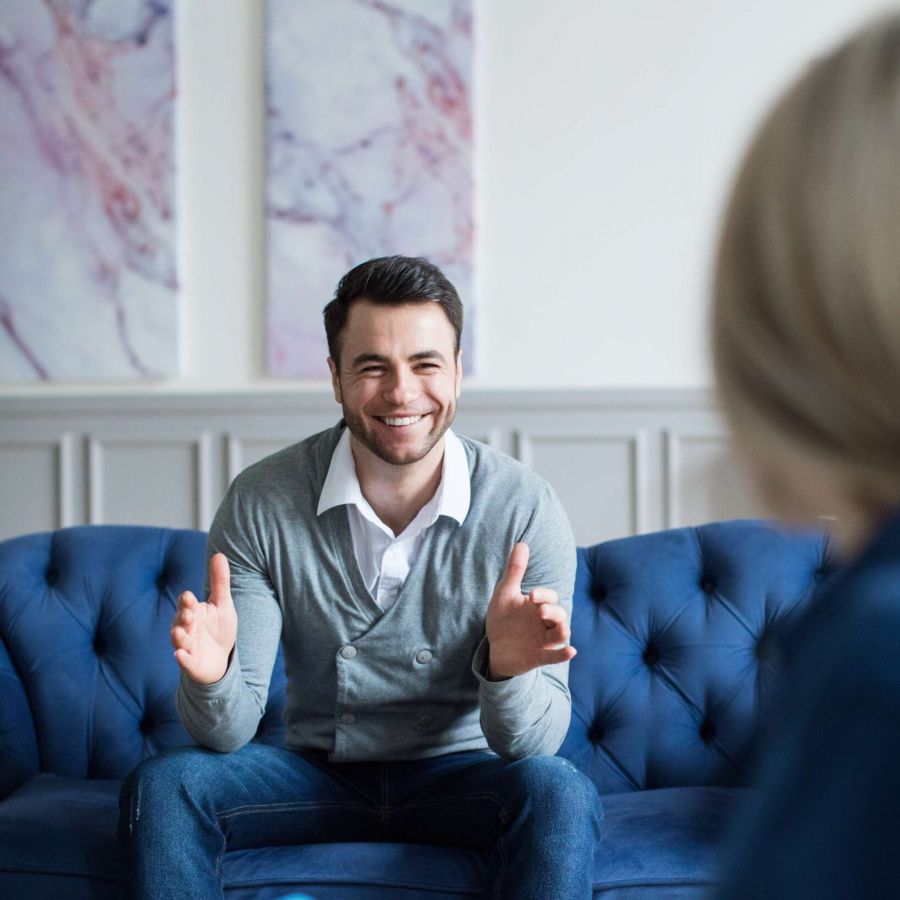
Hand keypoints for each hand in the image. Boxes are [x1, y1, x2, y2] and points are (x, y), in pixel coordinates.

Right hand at [171, 553, 237, 684]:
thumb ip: (219, 581)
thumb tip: (218, 554)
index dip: (186, 601)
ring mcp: (188, 646)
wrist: (220, 658)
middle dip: (182, 618)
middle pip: (180, 621)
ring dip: (179, 637)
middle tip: (187, 614)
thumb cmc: (219, 628)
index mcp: (193, 612)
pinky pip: (185, 661)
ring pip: (180, 641)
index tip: (189, 596)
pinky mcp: (191, 663)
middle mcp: (187, 628)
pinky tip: (180, 655)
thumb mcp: (222, 604)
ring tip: (179, 633)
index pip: (186, 604)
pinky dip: (182, 659)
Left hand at [485, 542, 575, 678]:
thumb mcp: (505, 594)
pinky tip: (570, 651)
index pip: (549, 597)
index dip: (544, 596)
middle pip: (559, 615)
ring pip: (560, 635)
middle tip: (541, 611)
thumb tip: (522, 543)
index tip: (532, 596)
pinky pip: (554, 656)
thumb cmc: (503, 619)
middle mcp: (544, 623)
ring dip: (562, 632)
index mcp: (538, 606)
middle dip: (553, 612)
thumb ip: (515, 570)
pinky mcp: (539, 657)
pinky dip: (563, 654)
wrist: (494, 647)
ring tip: (562, 629)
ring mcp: (543, 641)